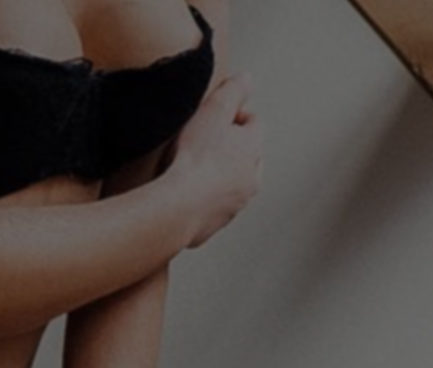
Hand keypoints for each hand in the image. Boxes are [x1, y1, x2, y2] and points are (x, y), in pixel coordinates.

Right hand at [167, 73, 261, 247]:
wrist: (177, 206)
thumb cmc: (193, 160)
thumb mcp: (212, 112)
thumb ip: (232, 91)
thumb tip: (247, 78)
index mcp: (253, 149)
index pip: (254, 123)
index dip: (234, 116)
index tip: (214, 118)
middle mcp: (251, 179)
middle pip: (247, 156)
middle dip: (230, 149)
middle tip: (203, 143)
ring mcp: (235, 204)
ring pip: (233, 184)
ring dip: (218, 176)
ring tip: (190, 169)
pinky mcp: (215, 224)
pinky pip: (214, 208)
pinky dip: (203, 200)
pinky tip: (183, 193)